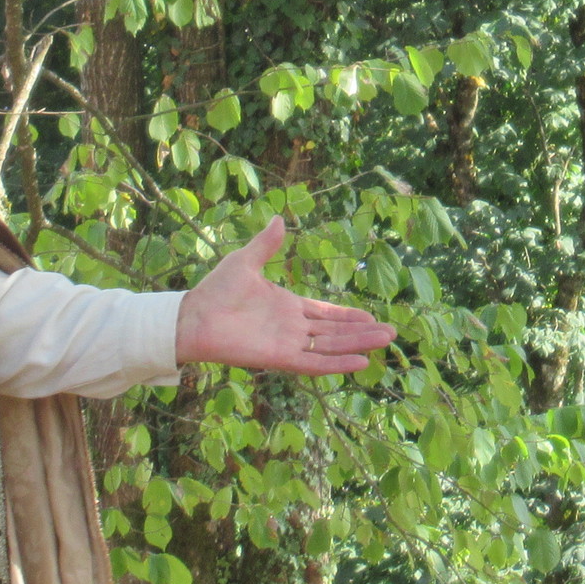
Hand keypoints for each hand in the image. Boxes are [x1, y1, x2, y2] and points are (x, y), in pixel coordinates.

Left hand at [174, 217, 398, 375]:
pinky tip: (360, 362)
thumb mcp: (245, 261)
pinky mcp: (279, 358)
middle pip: (334, 331)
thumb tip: (279, 219)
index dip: (348, 315)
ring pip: (330, 346)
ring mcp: (287, 343)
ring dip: (357, 344)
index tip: (372, 316)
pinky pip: (313, 363)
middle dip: (362, 331)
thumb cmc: (216, 290)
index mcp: (287, 306)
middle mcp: (291, 327)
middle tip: (391, 332)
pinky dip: (336, 364)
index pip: (325, 313)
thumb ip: (266, 245)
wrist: (194, 316)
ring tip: (384, 342)